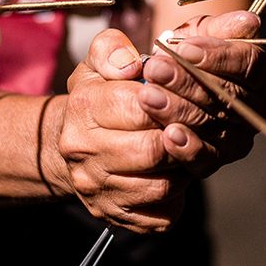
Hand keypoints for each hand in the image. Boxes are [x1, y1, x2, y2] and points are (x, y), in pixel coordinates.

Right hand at [53, 28, 194, 232]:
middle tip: (191, 124)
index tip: (183, 93)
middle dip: (181, 136)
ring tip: (185, 146)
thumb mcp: (99, 62)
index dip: (171, 99)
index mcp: (82, 107)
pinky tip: (175, 174)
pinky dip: (178, 197)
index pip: (140, 106)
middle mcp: (83, 152)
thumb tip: (131, 63)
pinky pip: (162, 215)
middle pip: (153, 151)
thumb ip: (112, 49)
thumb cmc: (97, 97)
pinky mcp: (116, 216)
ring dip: (183, 166)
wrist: (73, 146)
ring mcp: (97, 190)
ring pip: (163, 186)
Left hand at [137, 10, 265, 175]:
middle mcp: (255, 107)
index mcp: (256, 72)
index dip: (218, 56)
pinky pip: (207, 158)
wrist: (157, 86)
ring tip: (148, 97)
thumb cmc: (178, 55)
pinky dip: (188, 148)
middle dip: (189, 82)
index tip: (184, 48)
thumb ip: (216, 26)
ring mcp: (239, 137)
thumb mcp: (191, 34)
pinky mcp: (216, 160)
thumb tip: (248, 21)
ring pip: (215, 125)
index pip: (249, 64)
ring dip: (180, 111)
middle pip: (230, 96)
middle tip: (155, 70)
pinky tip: (167, 136)